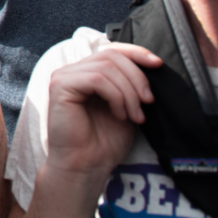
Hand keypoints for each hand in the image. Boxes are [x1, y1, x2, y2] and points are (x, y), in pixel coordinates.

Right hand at [41, 44, 157, 183]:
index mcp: (87, 73)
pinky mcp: (60, 86)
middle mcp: (73, 70)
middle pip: (112, 55)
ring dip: (128, 92)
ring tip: (134, 115)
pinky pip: (96, 80)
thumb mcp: (126, 106)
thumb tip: (151, 64)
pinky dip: (115, 96)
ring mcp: (64, 77)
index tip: (158, 65)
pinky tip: (119, 114)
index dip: (136, 52)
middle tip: (148, 103)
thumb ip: (129, 84)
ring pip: (107, 67)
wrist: (87, 167)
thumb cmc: (104, 142)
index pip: (112, 50)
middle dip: (137, 78)